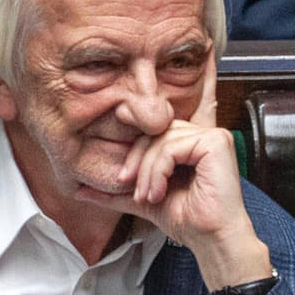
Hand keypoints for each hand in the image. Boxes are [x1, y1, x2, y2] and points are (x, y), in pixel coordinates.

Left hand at [74, 58, 271, 294]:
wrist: (210, 239)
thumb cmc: (188, 220)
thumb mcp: (143, 200)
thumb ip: (114, 191)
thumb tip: (79, 189)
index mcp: (192, 142)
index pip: (183, 108)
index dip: (198, 79)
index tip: (204, 55)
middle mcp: (203, 132)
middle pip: (153, 128)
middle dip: (136, 158)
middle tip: (131, 186)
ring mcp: (211, 136)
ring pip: (159, 137)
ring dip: (145, 169)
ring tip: (147, 195)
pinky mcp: (214, 142)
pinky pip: (170, 146)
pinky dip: (157, 169)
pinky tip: (158, 190)